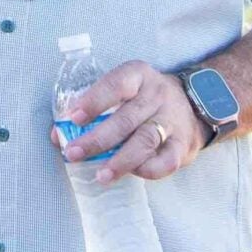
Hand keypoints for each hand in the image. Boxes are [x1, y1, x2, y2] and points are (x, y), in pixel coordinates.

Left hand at [57, 60, 205, 183]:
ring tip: (100, 175)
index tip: (72, 118)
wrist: (194, 105)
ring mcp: (172, 120)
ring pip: (145, 141)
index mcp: (137, 76)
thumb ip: (91, 110)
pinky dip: (146, 170)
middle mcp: (156, 96)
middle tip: (74, 154)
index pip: (115, 85)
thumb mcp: (122, 92)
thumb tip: (58, 136)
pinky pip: (166, 161)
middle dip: (97, 139)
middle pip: (126, 119)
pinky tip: (130, 173)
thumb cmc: (143, 99)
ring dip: (120, 161)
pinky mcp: (183, 144)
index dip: (93, 101)